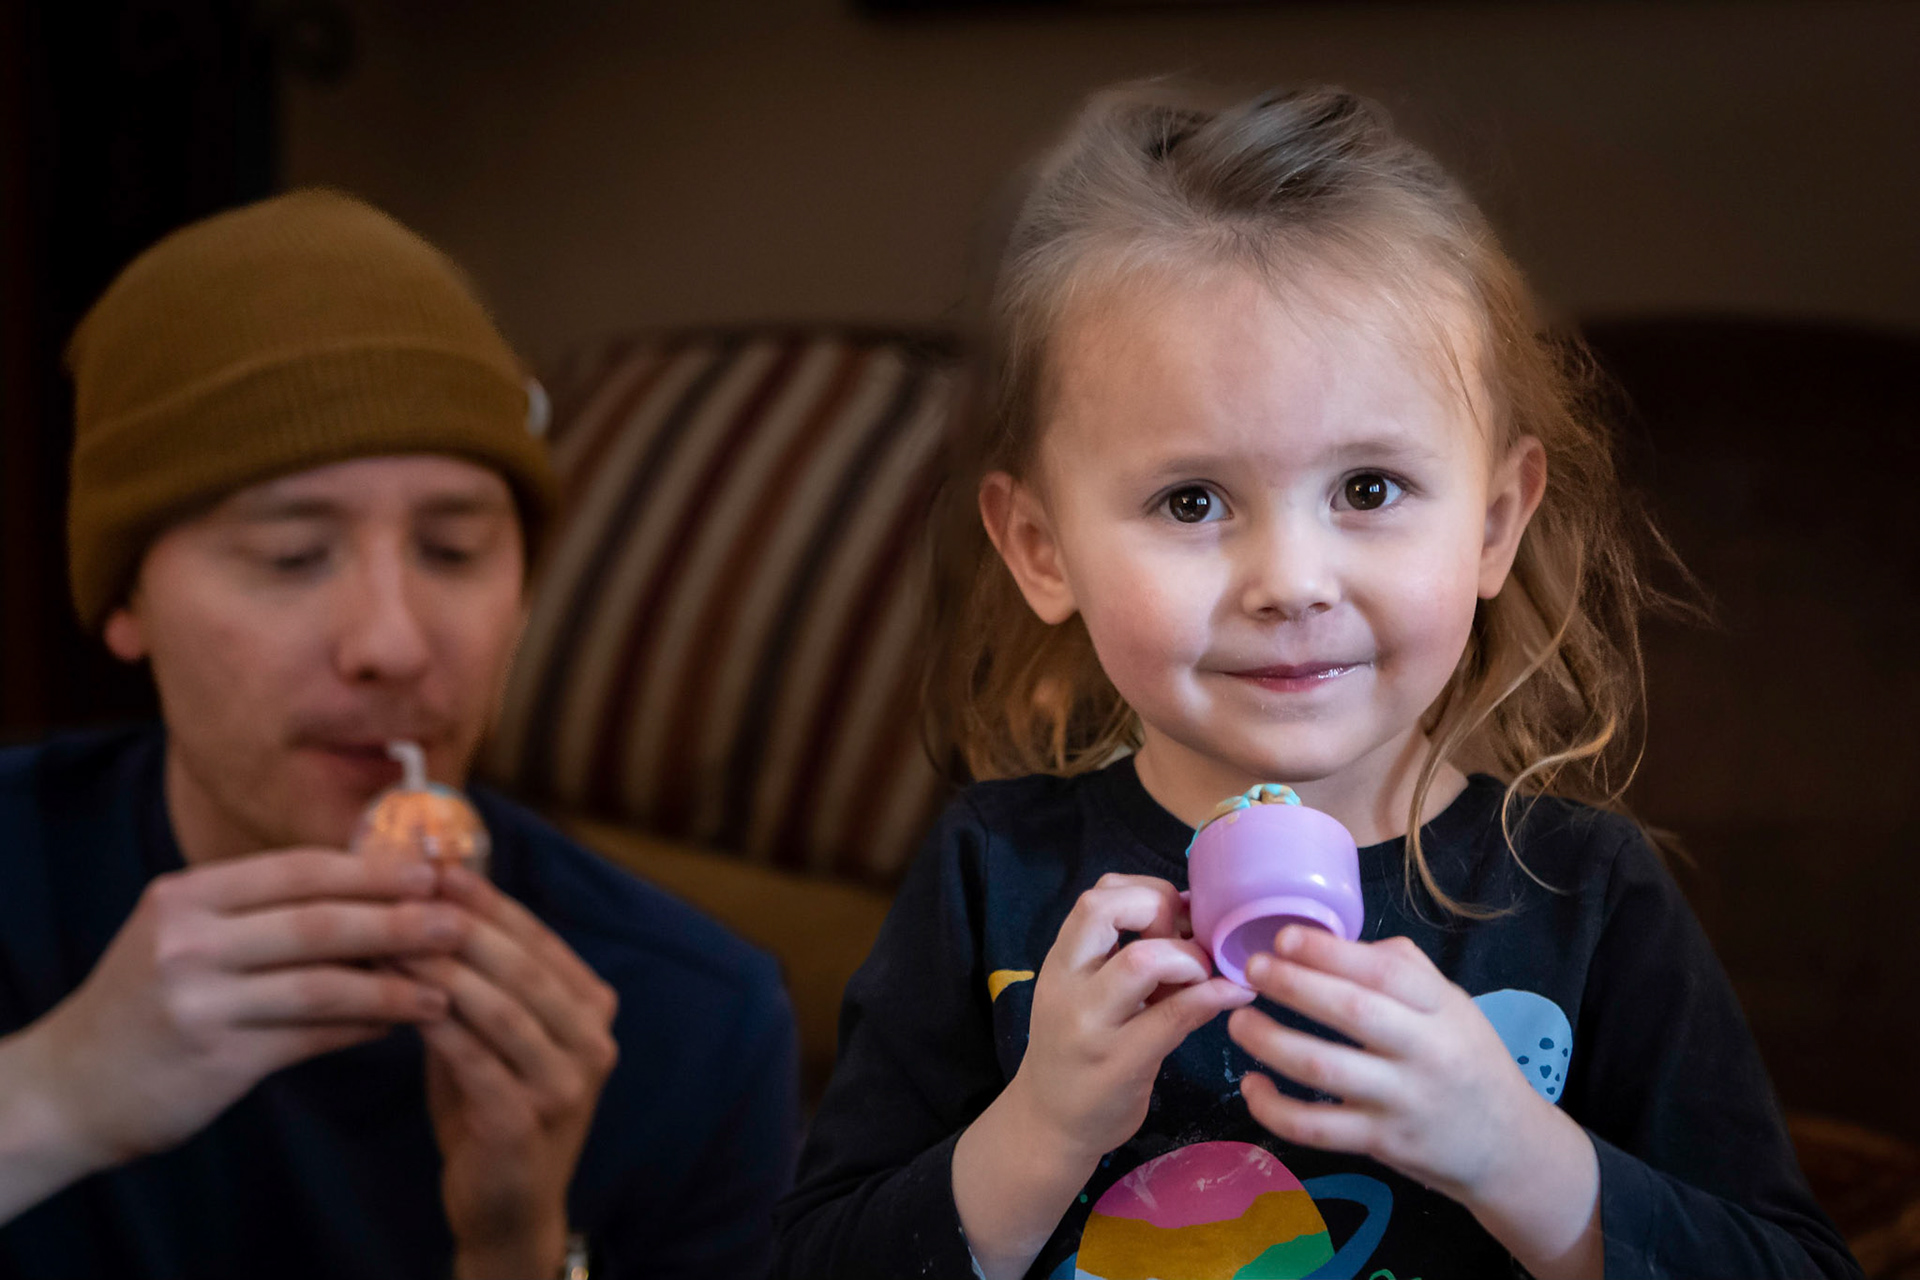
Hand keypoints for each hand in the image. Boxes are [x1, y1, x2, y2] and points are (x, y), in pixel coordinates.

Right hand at [0, 850, 459, 1220]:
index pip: (299, 870)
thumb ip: (264, 910)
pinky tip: (400, 1023)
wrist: (69, 1087)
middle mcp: (190, 942)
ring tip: (448, 986)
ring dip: (396, 984)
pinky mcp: (217, 1059)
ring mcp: (200, 1001)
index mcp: (188, 896)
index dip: (373, 869)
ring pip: (324, 983)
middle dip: (400, 919)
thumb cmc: (149, 1000)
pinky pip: (311, 1036)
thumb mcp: (187, 934)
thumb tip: (376, 889)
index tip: (435, 870)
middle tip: (461, 921)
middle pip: (321, 922)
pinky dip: (363, 1026)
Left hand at [398, 866, 617, 1279]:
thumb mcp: (495, 1032)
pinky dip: (434, 1023)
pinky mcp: (527, 1120)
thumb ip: (479, 976)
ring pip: (500, 1006)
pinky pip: (475, 1057)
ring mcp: (567, 1083)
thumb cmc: (492, 1104)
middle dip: (459, 923)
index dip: (487, 898)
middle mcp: (593, 1040)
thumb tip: (428, 894)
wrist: (506, 1206)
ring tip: (387, 939)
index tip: (436, 864)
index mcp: (593, 1008)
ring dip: (440, 967)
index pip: (538, 938)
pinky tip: (395, 1000)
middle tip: (404, 891)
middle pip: (521, 965)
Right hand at [954, 873, 1252, 1279]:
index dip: (1146, 891)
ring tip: (1209, 973)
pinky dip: (1211, 996)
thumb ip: (1126, 956)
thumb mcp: (1088, 995)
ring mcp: (1091, 1025)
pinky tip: (1234, 995)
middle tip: (1191, 939)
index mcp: (1062, 960)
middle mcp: (1067, 985)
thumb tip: (1196, 918)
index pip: (1096, 895)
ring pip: (1140, 960)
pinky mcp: (1119, 1063)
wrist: (1049, 1124)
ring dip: (1189, 957)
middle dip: (1161, 909)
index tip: (1177, 917)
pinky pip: (1172, 1016)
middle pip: (1105, 910)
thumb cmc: (1079, 1051)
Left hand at [1227, 926, 1600, 1277]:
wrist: (1509, 1147)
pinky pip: (1316, 1129)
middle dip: (1293, 985)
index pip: (1385, 972)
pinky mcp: (1381, 1144)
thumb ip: (1404, 968)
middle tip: (1252, 969)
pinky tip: (1252, 1087)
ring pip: (1323, 1069)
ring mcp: (1401, 1102)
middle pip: (1351, 1012)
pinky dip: (1274, 1110)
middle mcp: (1424, 1053)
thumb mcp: (1453, 1005)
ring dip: (1271, 1042)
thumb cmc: (1469, 1061)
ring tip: (1238, 1022)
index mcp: (1441, 1009)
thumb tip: (1337, 942)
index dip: (1330, 952)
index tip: (1284, 936)